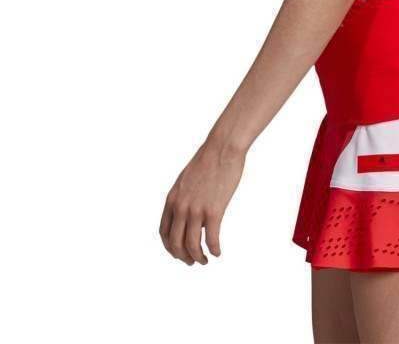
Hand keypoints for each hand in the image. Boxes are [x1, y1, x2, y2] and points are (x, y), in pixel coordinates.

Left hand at [159, 140, 244, 264]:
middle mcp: (181, 207)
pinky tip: (218, 252)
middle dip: (182, 257)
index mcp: (172, 199)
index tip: (179, 253)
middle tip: (192, 262)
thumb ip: (184, 197)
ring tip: (205, 260)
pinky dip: (214, 249)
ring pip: (192, 245)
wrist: (222, 148)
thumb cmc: (209, 159)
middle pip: (175, 243)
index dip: (170, 247)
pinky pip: (211, 238)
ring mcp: (196, 209)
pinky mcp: (214, 210)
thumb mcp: (186, 179)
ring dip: (198, 257)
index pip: (164, 232)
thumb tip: (190, 214)